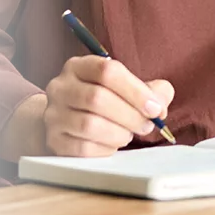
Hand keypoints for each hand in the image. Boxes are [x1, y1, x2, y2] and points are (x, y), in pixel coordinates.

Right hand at [41, 55, 175, 157]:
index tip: (155, 108)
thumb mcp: (125, 86)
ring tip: (128, 134)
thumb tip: (161, 103)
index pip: (108, 72)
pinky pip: (82, 148)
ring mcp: (53, 114)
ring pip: (90, 125)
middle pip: (97, 99)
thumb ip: (150, 90)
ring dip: (118, 133)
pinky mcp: (53, 140)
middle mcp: (60, 86)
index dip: (136, 91)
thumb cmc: (104, 100)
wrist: (66, 121)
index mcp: (80, 66)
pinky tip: (112, 144)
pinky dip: (105, 148)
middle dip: (130, 115)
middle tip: (147, 125)